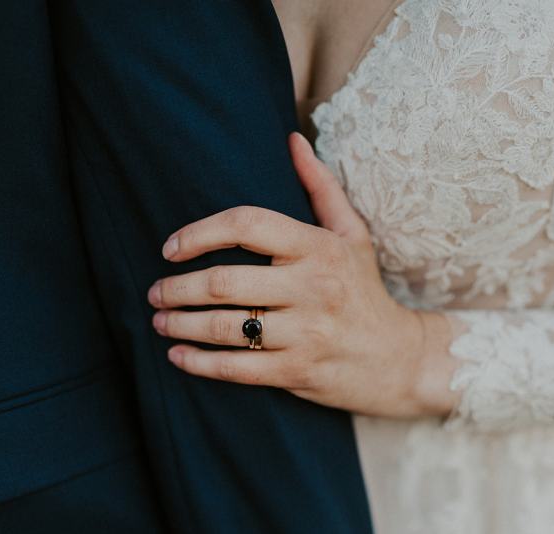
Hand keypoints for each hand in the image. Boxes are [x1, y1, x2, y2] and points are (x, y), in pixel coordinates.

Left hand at [148, 132, 455, 418]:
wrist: (399, 360)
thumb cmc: (365, 293)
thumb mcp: (352, 236)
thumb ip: (320, 188)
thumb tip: (291, 140)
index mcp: (319, 248)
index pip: (246, 225)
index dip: (199, 233)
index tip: (170, 249)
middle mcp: (312, 288)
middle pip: (224, 282)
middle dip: (177, 288)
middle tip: (154, 292)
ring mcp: (305, 333)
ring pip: (224, 327)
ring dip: (180, 324)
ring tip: (159, 321)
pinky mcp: (298, 372)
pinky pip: (236, 368)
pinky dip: (199, 363)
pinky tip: (178, 355)